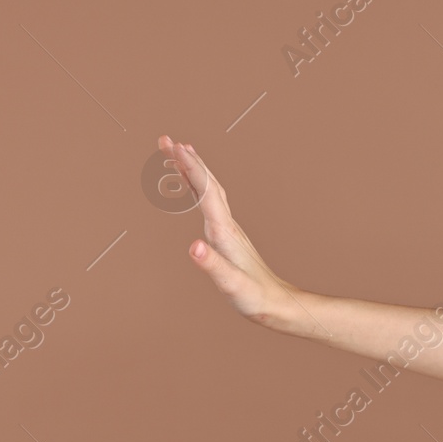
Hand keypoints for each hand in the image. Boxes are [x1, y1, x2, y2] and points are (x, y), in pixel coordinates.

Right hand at [158, 135, 316, 334]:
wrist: (277, 303)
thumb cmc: (254, 297)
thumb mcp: (231, 284)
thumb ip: (212, 266)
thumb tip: (193, 247)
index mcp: (224, 232)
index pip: (206, 192)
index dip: (191, 169)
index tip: (174, 146)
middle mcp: (227, 224)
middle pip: (206, 184)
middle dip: (186, 160)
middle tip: (165, 138)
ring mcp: (228, 228)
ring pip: (208, 190)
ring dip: (191, 169)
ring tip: (175, 149)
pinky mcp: (227, 236)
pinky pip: (208, 204)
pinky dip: (196, 188)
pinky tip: (189, 185)